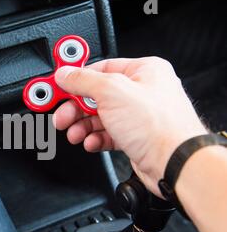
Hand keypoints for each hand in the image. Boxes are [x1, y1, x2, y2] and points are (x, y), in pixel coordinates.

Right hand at [53, 57, 207, 194]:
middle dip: (75, 108)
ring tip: (74, 133)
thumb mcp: (112, 92)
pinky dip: (95, 138)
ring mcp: (137, 116)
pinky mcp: (133, 137)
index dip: (75, 77)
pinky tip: (90, 142)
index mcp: (142, 71)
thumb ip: (83, 81)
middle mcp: (141, 91)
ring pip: (99, 116)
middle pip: (95, 95)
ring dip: (82, 126)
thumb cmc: (159, 126)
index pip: (99, 68)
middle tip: (61, 116)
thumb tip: (65, 74)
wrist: (174, 163)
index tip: (57, 85)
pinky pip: (106, 134)